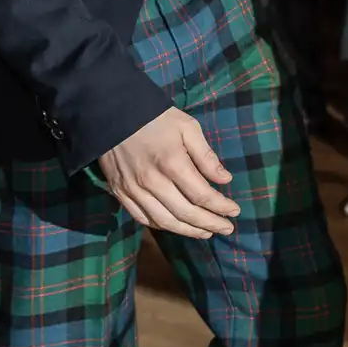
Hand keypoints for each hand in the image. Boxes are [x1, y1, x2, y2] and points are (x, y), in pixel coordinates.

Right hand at [96, 107, 239, 238]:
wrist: (112, 113)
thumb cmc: (155, 118)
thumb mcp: (187, 127)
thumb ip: (206, 156)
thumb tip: (225, 179)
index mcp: (172, 163)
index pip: (202, 195)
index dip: (221, 206)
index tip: (235, 211)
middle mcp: (153, 182)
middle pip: (186, 213)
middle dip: (210, 224)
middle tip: (227, 228)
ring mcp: (134, 190)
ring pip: (165, 221)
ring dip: (189, 231)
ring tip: (206, 233)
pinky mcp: (121, 193)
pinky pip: (143, 218)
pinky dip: (163, 226)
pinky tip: (177, 226)